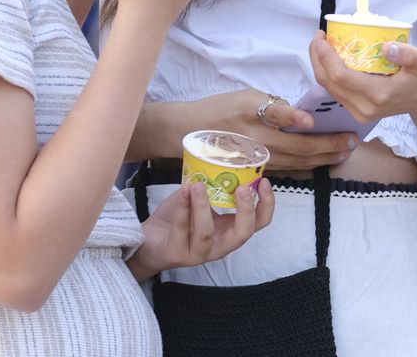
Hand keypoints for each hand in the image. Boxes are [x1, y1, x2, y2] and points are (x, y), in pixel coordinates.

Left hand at [129, 179, 275, 280]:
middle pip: (242, 234)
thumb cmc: (178, 219)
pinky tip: (183, 192)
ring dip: (203, 207)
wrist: (149, 241)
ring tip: (199, 186)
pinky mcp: (177, 254)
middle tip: (243, 187)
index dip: (267, 205)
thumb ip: (212, 188)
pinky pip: (181, 229)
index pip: (258, 224)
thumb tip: (221, 162)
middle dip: (246, 211)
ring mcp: (199, 253)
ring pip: (206, 233)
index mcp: (229, 231)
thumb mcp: (200, 202)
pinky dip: (182, 208)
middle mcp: (219, 245)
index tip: (264, 181)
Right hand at [170, 90, 357, 171]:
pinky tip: (320, 160)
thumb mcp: (246, 97)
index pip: (292, 128)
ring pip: (299, 163)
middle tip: (352, 142)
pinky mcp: (259, 169)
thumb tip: (302, 118)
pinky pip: (289, 168)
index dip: (312, 129)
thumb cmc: (220, 109)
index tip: (331, 128)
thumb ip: (274, 107)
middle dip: (331, 147)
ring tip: (343, 152)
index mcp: (259, 124)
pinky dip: (308, 165)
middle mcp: (262, 147)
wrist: (190, 132)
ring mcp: (262, 162)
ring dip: (324, 159)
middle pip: (302, 151)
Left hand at [306, 32, 416, 123]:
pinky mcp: (360, 113)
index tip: (322, 36)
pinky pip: (336, 92)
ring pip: (329, 89)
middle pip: (328, 83)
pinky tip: (331, 58)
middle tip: (319, 36)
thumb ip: (409, 54)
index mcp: (380, 94)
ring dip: (321, 65)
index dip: (325, 56)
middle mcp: (366, 108)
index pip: (341, 76)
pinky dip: (329, 74)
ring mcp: (362, 113)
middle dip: (317, 58)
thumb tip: (387, 47)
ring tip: (322, 44)